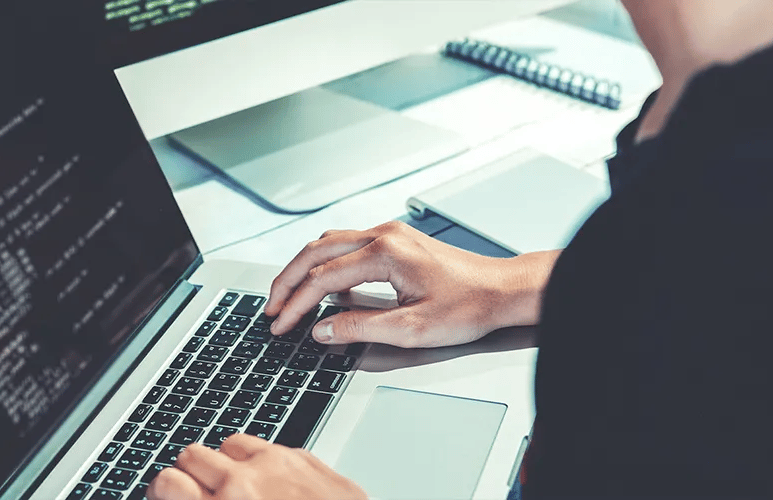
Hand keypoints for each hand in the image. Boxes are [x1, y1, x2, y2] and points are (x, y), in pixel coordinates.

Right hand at [146, 434, 366, 499]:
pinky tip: (273, 486)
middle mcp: (244, 484)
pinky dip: (264, 463)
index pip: (166, 481)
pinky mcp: (304, 457)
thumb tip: (186, 496)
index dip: (166, 490)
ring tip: (239, 487)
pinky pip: (268, 447)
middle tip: (203, 495)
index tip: (172, 497)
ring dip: (229, 463)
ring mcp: (276, 465)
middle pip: (191, 454)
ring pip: (229, 443)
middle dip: (193, 474)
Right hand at [265, 221, 555, 347]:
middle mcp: (383, 235)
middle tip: (270, 306)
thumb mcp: (412, 329)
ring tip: (287, 294)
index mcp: (384, 253)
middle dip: (287, 280)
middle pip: (315, 251)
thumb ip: (361, 327)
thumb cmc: (468, 306)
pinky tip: (323, 284)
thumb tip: (323, 330)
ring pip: (328, 243)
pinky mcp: (395, 241)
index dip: (296, 304)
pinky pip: (347, 245)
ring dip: (303, 268)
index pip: (322, 278)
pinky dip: (325, 263)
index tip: (280, 325)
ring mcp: (389, 234)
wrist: (502, 290)